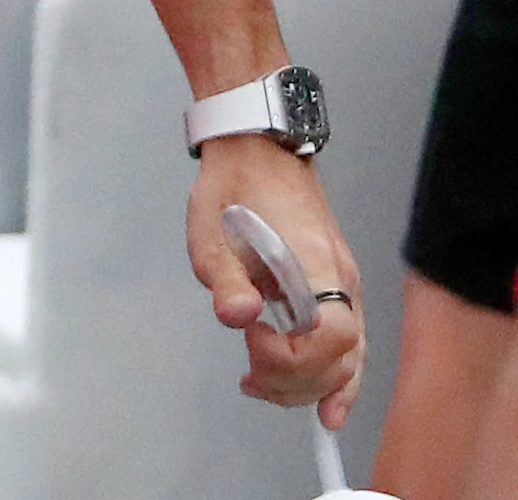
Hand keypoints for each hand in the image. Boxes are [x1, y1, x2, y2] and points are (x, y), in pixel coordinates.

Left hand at [187, 136, 366, 424]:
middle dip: (294, 381)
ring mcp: (344, 286)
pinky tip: (326, 408)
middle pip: (339, 357)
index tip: (251, 345)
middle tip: (249, 380)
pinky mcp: (336, 290)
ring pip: (347, 359)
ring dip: (308, 386)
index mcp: (314, 262)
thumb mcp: (211, 229)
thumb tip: (238, 317)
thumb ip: (225, 278)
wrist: (258, 153)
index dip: (292, 355)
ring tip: (264, 388)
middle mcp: (340, 279)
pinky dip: (338, 380)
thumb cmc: (236, 186)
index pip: (328, 333)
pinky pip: (349, 347)